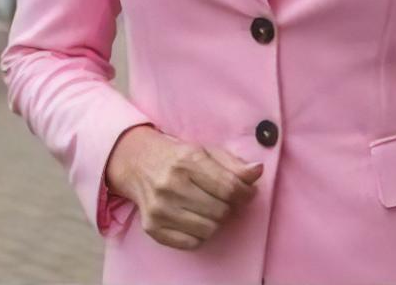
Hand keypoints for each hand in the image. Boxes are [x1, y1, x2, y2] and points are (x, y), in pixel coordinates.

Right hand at [104, 125, 263, 250]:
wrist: (138, 163)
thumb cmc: (179, 157)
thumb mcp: (207, 151)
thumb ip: (234, 163)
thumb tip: (257, 171)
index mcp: (188, 161)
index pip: (229, 187)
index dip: (246, 193)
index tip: (247, 193)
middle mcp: (171, 185)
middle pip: (220, 211)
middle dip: (230, 207)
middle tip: (225, 200)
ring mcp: (160, 209)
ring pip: (209, 229)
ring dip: (216, 221)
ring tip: (210, 208)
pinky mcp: (152, 228)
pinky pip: (191, 243)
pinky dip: (200, 234)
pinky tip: (196, 219)